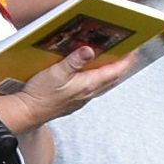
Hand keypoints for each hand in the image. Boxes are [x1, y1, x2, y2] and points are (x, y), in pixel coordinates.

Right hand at [0, 46, 139, 129]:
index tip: (135, 50)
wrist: (28, 112)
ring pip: (103, 84)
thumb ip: (73, 61)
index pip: (114, 71)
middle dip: (122, 66)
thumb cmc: (40, 95)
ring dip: (111, 73)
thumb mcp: (56, 73)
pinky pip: (93, 88)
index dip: (126, 61)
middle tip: (128, 54)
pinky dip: (98, 79)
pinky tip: (92, 75)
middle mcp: (88, 93)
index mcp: (88, 84)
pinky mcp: (74, 101)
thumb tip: (89, 50)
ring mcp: (82, 98)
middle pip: (112, 78)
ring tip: (113, 62)